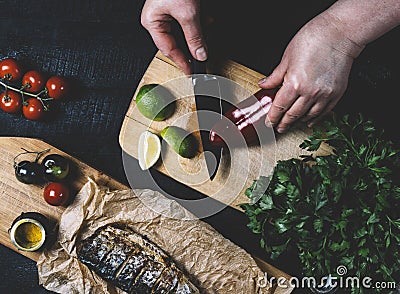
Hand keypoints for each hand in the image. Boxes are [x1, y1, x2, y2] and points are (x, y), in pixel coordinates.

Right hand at [141, 0, 206, 74]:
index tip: (191, 72)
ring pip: (184, 31)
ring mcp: (167, 12)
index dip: (181, 62)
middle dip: (192, 45)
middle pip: (176, 42)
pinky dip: (199, 20)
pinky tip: (207, 19)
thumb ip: (195, 36)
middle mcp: (157, 18)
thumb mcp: (187, 13)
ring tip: (208, 30)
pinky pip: (188, 20)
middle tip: (202, 57)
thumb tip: (199, 54)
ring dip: (198, 31)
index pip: (168, 50)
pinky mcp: (177, 5)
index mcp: (152, 22)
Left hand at [259, 13, 362, 132]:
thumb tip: (264, 85)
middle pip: (293, 114)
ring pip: (309, 116)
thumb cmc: (313, 39)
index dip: (272, 117)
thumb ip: (275, 76)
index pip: (279, 107)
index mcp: (294, 83)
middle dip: (284, 123)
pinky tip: (309, 120)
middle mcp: (310, 92)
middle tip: (279, 128)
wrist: (340, 33)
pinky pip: (324, 112)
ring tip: (291, 124)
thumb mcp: (287, 57)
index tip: (268, 123)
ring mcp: (325, 94)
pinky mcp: (337, 93)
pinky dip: (315, 118)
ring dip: (298, 122)